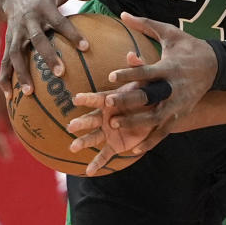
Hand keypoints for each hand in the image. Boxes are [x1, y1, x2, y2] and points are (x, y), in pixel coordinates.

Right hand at [0, 0, 102, 99]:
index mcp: (43, 7)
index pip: (60, 21)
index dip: (72, 34)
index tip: (86, 47)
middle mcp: (27, 21)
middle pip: (37, 40)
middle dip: (47, 57)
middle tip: (61, 73)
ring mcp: (15, 33)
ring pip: (16, 54)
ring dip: (21, 73)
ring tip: (30, 92)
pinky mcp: (8, 42)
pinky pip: (4, 62)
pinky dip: (4, 78)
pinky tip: (10, 97)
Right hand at [68, 52, 152, 174]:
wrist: (154, 111)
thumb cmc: (147, 93)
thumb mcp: (144, 81)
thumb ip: (138, 69)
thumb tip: (131, 53)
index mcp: (112, 101)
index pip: (99, 98)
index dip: (89, 98)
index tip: (77, 97)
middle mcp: (106, 117)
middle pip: (92, 119)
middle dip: (82, 122)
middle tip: (71, 125)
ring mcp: (109, 131)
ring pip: (94, 137)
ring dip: (84, 141)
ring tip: (73, 147)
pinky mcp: (116, 144)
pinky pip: (105, 155)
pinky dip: (97, 163)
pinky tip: (89, 171)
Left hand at [81, 13, 215, 156]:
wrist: (217, 65)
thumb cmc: (189, 47)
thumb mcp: (171, 33)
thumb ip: (146, 25)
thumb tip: (123, 14)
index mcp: (170, 67)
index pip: (147, 71)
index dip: (130, 74)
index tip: (111, 76)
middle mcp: (174, 87)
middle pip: (149, 96)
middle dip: (129, 101)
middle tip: (108, 105)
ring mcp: (179, 103)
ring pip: (155, 117)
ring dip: (136, 122)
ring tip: (115, 127)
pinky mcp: (182, 114)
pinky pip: (165, 130)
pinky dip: (151, 140)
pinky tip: (135, 149)